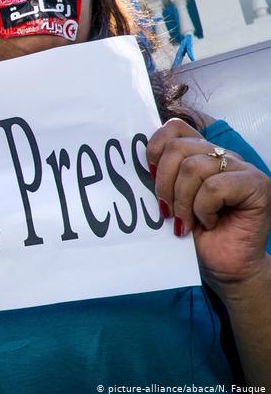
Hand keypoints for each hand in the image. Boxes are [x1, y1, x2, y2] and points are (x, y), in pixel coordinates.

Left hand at [147, 119, 270, 297]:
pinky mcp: (257, 184)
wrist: (223, 265)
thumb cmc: (193, 234)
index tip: (149, 176)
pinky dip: (203, 208)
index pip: (174, 127)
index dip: (155, 148)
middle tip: (167, 209)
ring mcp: (242, 168)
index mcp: (201, 153)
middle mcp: (222, 155)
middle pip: (178, 147)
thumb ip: (160, 175)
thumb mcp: (168, 199)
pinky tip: (208, 222)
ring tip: (186, 220)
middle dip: (164, 183)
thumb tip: (137, 161)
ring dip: (182, 200)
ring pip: (194, 167)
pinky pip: (214, 186)